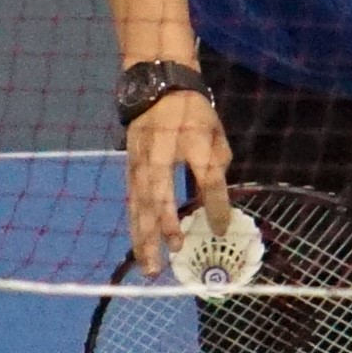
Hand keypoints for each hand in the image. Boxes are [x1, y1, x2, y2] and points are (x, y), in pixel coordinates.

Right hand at [125, 90, 231, 274]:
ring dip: (145, 238)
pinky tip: (140, 246)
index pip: (207, 177)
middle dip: (165, 230)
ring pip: (140, 206)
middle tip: (172, 256)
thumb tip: (216, 204)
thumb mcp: (214, 132)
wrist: (156, 84)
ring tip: (150, 267)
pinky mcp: (130, 169)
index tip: (221, 228)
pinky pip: (132, 203)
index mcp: (192, 140)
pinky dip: (136, 227)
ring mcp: (141, 162)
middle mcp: (162, 153)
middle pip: (160, 197)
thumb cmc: (192, 110)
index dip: (216, 204)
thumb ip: (217, 166)